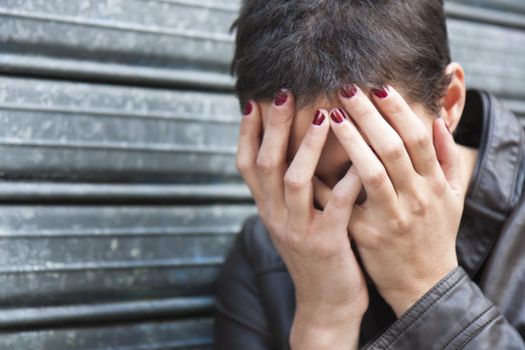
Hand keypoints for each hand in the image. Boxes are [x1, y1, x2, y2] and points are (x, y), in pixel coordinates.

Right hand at [236, 92, 367, 348]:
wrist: (325, 303)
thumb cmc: (313, 251)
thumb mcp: (291, 219)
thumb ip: (286, 189)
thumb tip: (285, 148)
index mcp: (266, 208)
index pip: (246, 164)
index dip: (247, 132)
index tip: (255, 100)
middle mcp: (274, 216)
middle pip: (266, 164)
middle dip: (273, 128)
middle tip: (283, 93)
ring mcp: (297, 230)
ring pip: (294, 181)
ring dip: (308, 147)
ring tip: (323, 115)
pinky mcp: (325, 243)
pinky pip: (335, 205)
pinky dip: (347, 179)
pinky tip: (362, 157)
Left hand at [315, 85, 463, 316]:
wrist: (423, 283)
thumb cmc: (436, 234)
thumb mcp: (453, 197)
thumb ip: (447, 159)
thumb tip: (437, 122)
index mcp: (434, 185)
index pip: (417, 138)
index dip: (399, 110)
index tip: (378, 87)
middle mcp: (415, 198)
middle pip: (392, 147)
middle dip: (369, 114)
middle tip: (346, 87)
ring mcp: (390, 217)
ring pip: (370, 171)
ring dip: (350, 139)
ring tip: (330, 114)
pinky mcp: (366, 235)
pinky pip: (343, 204)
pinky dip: (327, 181)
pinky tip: (310, 159)